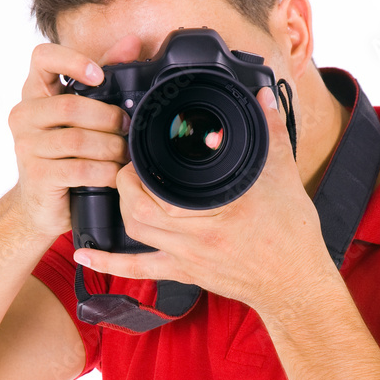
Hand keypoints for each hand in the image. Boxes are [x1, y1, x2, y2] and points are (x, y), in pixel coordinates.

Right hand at [7, 34, 143, 238]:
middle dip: (108, 118)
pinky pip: (80, 168)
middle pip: (71, 106)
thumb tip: (132, 43)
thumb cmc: (65, 154)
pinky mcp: (37, 176)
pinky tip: (114, 174)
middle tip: (127, 129)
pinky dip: (105, 171)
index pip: (42, 58)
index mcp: (35, 93)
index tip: (100, 76)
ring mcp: (26, 147)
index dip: (72, 60)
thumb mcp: (81, 115)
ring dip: (110, 147)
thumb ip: (103, 78)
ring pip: (78, 139)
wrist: (42, 205)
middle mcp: (24, 116)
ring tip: (123, 153)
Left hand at [73, 85, 331, 315]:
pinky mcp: (184, 274)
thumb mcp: (284, 177)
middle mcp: (197, 238)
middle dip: (125, 182)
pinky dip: (108, 263)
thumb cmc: (292, 234)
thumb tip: (261, 95)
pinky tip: (85, 254)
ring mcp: (187, 259)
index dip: (142, 166)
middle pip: (138, 209)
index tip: (138, 144)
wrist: (294, 284)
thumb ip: (270, 132)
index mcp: (220, 211)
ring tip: (122, 185)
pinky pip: (138, 270)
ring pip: (133, 233)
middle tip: (127, 162)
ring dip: (120, 207)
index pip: (166, 187)